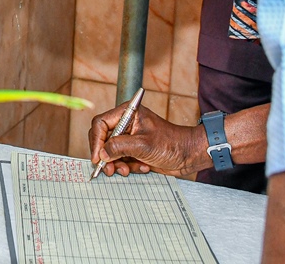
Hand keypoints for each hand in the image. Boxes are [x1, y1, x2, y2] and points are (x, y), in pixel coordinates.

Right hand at [88, 103, 204, 177]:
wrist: (188, 155)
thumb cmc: (171, 143)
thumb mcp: (143, 145)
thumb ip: (119, 147)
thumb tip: (102, 153)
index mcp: (127, 113)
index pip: (101, 124)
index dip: (96, 141)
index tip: (98, 157)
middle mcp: (126, 123)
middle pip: (103, 139)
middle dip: (106, 155)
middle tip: (109, 169)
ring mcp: (129, 137)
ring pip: (110, 152)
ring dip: (117, 164)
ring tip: (128, 170)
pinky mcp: (133, 150)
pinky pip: (121, 159)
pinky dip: (128, 166)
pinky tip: (142, 167)